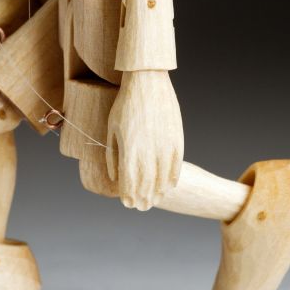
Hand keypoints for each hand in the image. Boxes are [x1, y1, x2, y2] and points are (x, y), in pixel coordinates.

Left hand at [106, 70, 183, 210]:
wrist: (147, 81)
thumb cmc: (125, 104)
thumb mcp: (111, 128)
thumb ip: (112, 155)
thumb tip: (114, 177)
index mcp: (129, 150)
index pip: (129, 184)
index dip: (128, 197)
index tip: (127, 203)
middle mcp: (148, 153)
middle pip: (147, 186)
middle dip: (143, 200)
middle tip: (141, 207)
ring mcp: (165, 147)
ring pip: (163, 180)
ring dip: (158, 193)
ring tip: (154, 200)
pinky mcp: (178, 140)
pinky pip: (176, 167)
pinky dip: (172, 179)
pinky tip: (169, 186)